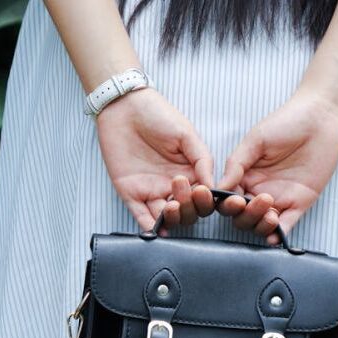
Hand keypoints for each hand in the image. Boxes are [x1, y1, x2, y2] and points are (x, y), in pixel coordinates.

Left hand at [96, 88, 214, 232]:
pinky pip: (141, 215)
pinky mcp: (131, 193)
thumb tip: (213, 187)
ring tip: (172, 207)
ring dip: (172, 219)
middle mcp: (172, 187)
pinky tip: (158, 230)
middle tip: (185, 192)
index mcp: (189, 173)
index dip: (205, 200)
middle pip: (187, 212)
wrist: (124, 107)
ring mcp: (151, 192)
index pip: (202, 198)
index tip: (203, 191)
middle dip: (189, 208)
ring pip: (167, 218)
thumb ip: (202, 160)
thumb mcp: (186, 134)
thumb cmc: (157, 115)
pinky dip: (149, 226)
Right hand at [217, 91, 337, 243]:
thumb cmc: (286, 123)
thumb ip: (236, 164)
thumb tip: (219, 187)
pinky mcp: (299, 203)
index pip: (228, 200)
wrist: (320, 117)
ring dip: (260, 225)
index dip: (227, 205)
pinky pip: (286, 225)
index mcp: (244, 177)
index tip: (234, 200)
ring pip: (261, 224)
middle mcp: (258, 191)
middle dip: (245, 215)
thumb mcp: (255, 141)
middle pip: (242, 217)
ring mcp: (279, 199)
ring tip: (270, 213)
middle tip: (256, 201)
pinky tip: (274, 236)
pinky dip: (278, 234)